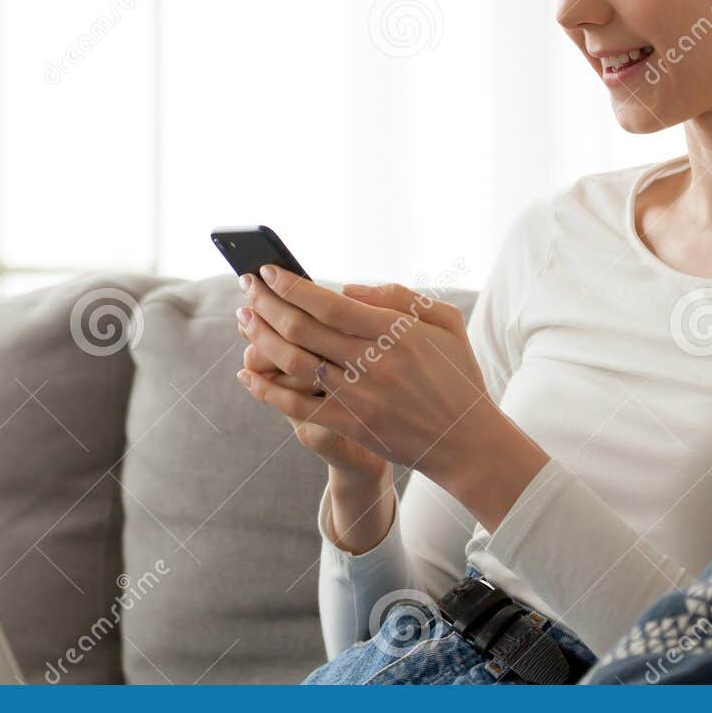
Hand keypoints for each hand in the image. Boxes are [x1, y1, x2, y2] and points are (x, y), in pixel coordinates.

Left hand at [235, 267, 549, 531]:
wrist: (468, 442)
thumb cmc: (457, 376)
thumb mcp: (445, 322)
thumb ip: (399, 297)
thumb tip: (349, 288)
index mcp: (396, 331)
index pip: (329, 302)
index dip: (291, 285)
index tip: (268, 271)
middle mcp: (374, 362)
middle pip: (303, 328)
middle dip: (267, 303)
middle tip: (246, 287)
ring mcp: (360, 397)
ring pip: (294, 362)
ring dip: (261, 338)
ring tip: (243, 320)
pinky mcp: (351, 426)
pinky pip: (298, 406)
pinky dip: (267, 390)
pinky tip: (247, 374)